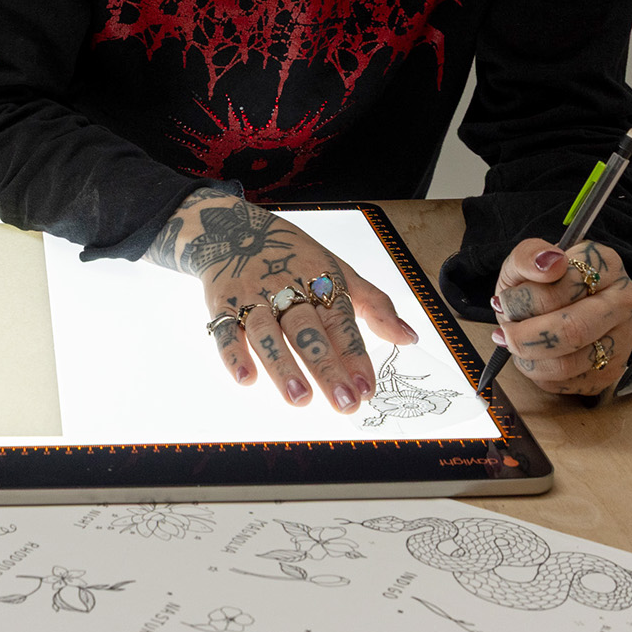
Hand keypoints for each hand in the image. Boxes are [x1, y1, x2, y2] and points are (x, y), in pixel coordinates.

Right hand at [143, 191, 417, 412]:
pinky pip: (225, 330)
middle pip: (307, 332)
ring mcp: (253, 298)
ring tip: (299, 399)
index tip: (367, 390)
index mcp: (321, 283)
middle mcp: (288, 291)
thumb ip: (374, 305)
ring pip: (268, 333)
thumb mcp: (339, 271)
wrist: (232, 228)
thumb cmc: (294, 257)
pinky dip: (233, 353)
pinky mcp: (221, 304)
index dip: (355, 356)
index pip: (341, 324)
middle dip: (327, 368)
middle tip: (344, 403)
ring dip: (283, 365)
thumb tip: (410, 338)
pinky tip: (246, 378)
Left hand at [487, 239, 631, 397]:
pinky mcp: (610, 370)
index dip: (525, 300)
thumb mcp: (526, 260)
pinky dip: (539, 374)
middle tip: (505, 332)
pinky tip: (535, 356)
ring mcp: (622, 338)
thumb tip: (550, 262)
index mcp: (608, 264)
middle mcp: (623, 301)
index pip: (566, 287)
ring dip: (529, 357)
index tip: (505, 301)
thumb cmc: (541, 282)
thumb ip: (530, 255)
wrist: (553, 305)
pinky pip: (567, 383)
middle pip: (572, 331)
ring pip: (568, 364)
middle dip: (526, 337)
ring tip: (517, 342)